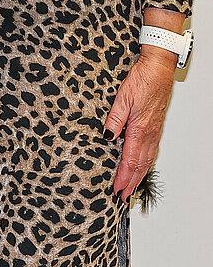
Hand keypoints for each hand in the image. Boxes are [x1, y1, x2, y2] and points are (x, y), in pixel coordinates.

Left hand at [104, 54, 174, 202]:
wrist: (159, 70)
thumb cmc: (142, 80)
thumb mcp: (122, 99)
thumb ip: (114, 120)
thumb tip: (107, 138)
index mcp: (139, 130)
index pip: (130, 161)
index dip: (123, 178)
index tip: (116, 190)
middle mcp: (149, 134)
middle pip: (140, 166)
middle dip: (131, 183)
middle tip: (123, 197)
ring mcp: (154, 131)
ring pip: (147, 160)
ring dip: (139, 176)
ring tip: (131, 188)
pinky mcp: (156, 126)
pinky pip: (151, 151)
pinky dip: (146, 164)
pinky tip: (142, 166)